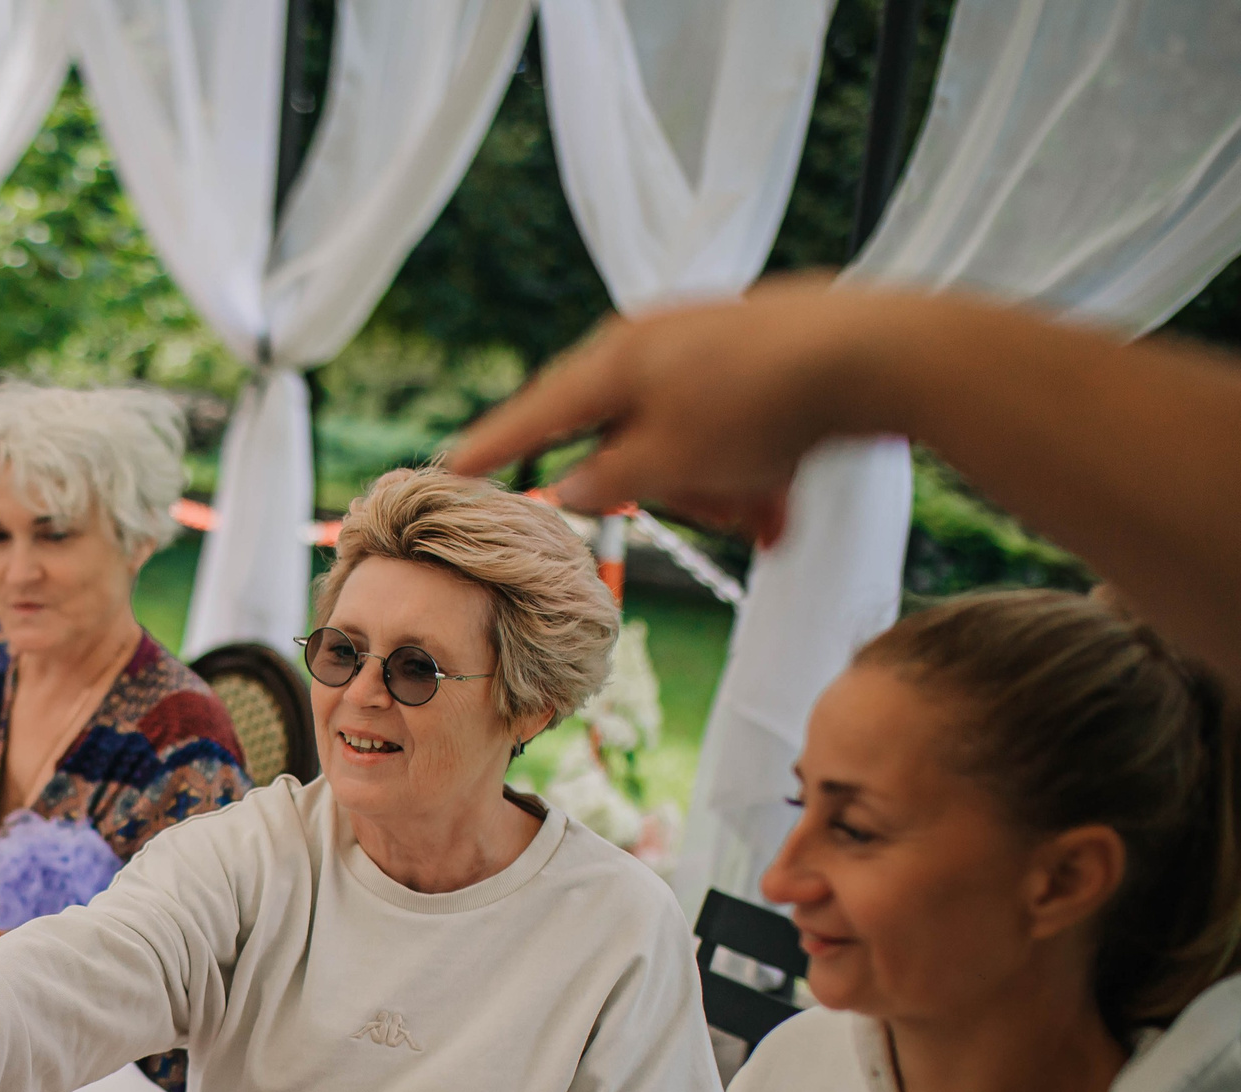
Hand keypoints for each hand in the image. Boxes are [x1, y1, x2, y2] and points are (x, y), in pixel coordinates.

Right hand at [447, 275, 878, 546]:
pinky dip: (748, 469)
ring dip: (718, 488)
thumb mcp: (667, 462)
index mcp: (612, 364)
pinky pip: (729, 429)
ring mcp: (705, 349)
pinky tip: (782, 507)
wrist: (873, 355)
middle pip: (623, 438)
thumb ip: (606, 482)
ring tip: (766, 513)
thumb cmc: (757, 405)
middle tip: (712, 511)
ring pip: (683, 441)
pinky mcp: (755, 360)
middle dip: (667, 489)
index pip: (531, 416)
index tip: (448, 471)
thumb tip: (568, 490)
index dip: (489, 451)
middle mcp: (651, 348)